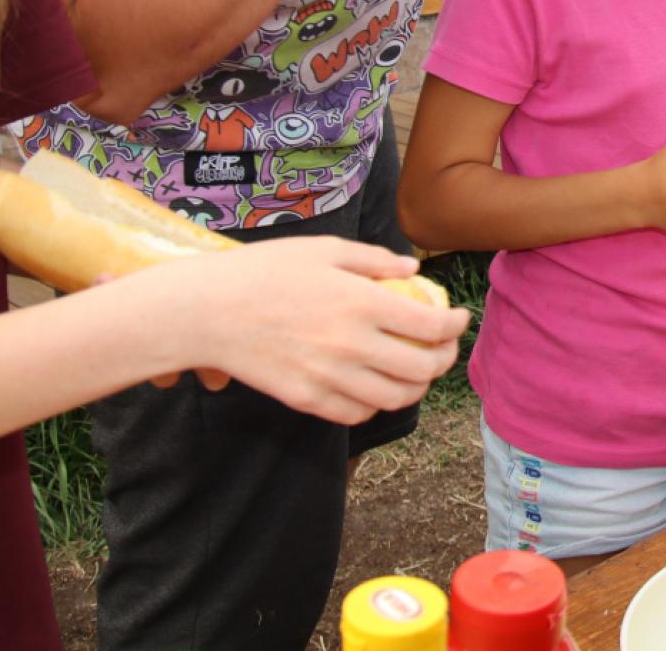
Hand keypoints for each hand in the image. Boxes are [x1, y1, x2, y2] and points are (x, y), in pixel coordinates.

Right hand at [137, 237, 468, 423]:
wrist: (208, 311)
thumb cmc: (265, 271)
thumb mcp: (324, 250)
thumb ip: (374, 260)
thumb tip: (413, 272)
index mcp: (360, 303)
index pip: (431, 326)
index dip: (455, 325)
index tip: (458, 318)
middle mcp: (351, 345)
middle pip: (421, 369)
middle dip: (443, 360)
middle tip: (442, 348)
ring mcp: (328, 377)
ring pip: (394, 399)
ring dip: (415, 387)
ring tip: (416, 371)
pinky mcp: (306, 399)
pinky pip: (356, 414)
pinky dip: (375, 405)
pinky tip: (376, 387)